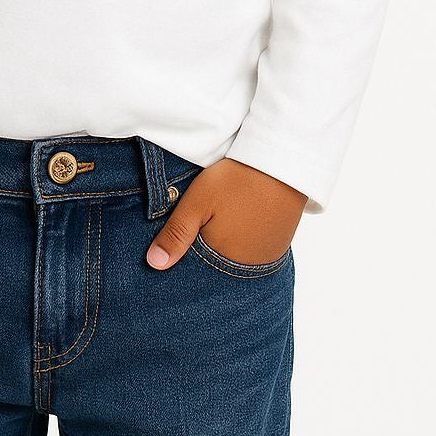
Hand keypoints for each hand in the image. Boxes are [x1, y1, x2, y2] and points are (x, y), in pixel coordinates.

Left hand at [146, 159, 306, 269]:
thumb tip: (153, 264)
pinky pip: (251, 254)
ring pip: (232, 261)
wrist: (281, 165)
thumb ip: (176, 234)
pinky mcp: (276, 249)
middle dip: (201, 252)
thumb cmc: (236, 182)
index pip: (194, 271)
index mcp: (222, 260)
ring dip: (222, 249)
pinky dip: (240, 244)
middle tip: (205, 222)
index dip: (182, 255)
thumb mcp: (198, 202)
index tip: (179, 238)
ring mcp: (263, 261)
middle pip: (213, 268)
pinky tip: (237, 224)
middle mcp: (245, 268)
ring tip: (221, 222)